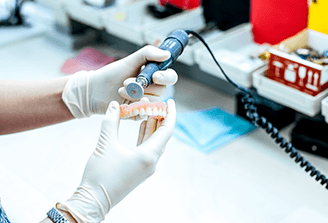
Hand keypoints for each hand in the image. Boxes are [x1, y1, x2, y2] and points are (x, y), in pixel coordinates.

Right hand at [58, 99, 175, 221]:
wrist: (94, 200)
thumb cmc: (100, 175)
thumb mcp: (105, 144)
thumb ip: (111, 121)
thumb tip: (114, 104)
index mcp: (148, 155)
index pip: (167, 130)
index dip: (170, 114)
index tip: (170, 101)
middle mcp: (151, 162)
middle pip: (162, 135)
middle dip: (161, 118)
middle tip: (157, 103)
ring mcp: (146, 167)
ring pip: (154, 142)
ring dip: (153, 126)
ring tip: (150, 110)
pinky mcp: (139, 169)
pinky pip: (147, 148)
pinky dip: (145, 135)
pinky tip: (142, 126)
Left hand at [62, 46, 177, 117]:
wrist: (94, 90)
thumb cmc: (111, 75)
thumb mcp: (130, 60)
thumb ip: (148, 54)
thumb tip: (166, 54)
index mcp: (152, 75)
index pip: (169, 77)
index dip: (166, 77)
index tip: (155, 76)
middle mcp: (151, 89)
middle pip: (162, 90)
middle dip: (145, 86)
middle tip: (127, 82)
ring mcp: (145, 102)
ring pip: (153, 102)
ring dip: (136, 96)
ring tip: (121, 90)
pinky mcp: (138, 113)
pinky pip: (145, 113)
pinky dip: (136, 107)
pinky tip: (125, 103)